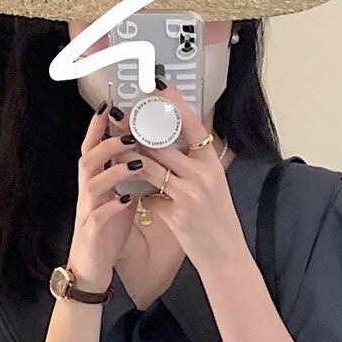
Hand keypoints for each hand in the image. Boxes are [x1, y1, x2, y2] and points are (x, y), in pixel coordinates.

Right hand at [68, 102, 142, 289]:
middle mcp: (86, 192)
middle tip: (130, 132)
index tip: (111, 107)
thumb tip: (145, 153)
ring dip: (114, 170)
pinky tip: (127, 201)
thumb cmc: (106, 231)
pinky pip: (99, 215)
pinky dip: (113, 206)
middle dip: (107, 143)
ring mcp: (86, 211)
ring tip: (136, 162)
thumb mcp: (117, 197)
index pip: (92, 148)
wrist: (92, 266)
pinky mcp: (91, 231)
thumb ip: (126, 177)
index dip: (98, 127)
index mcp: (94, 182)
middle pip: (88, 159)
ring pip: (92, 184)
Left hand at [121, 79, 245, 273]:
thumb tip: (167, 144)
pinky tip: (134, 196)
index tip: (157, 86)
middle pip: (162, 142)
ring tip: (116, 150)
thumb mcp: (214, 185)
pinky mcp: (177, 214)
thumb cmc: (217, 220)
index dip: (174, 103)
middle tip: (118, 117)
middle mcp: (203, 175)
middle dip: (136, 129)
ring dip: (129, 158)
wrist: (225, 255)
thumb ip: (193, 164)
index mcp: (212, 163)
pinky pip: (149, 197)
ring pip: (149, 166)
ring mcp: (190, 194)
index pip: (193, 123)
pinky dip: (140, 196)